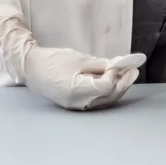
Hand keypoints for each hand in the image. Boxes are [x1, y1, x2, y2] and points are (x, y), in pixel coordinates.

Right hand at [0, 16, 140, 110]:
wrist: (32, 68)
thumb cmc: (54, 61)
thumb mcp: (80, 59)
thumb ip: (101, 64)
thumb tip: (119, 66)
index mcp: (76, 89)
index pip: (105, 86)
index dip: (116, 74)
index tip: (122, 63)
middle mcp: (77, 102)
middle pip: (108, 96)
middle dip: (123, 82)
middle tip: (133, 69)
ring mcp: (76, 105)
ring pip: (104, 100)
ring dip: (118, 87)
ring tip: (126, 74)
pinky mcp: (76, 104)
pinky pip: (97, 100)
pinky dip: (107, 91)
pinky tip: (113, 80)